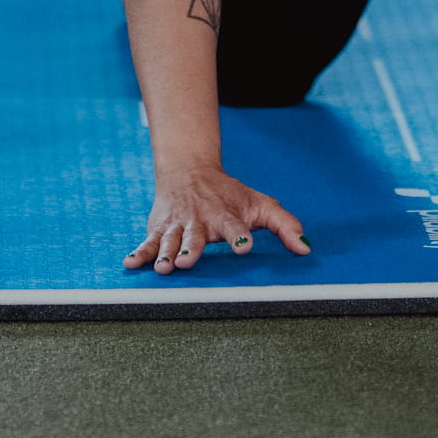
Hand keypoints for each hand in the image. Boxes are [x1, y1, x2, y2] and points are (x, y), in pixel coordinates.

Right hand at [125, 165, 309, 274]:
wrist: (189, 170)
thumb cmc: (230, 194)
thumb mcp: (260, 205)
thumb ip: (284, 225)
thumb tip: (306, 250)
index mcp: (226, 215)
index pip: (234, 226)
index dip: (239, 237)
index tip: (244, 246)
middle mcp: (200, 221)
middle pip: (196, 237)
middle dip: (192, 249)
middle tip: (188, 260)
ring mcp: (178, 225)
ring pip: (170, 241)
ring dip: (165, 254)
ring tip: (164, 267)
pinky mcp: (159, 229)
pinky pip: (148, 242)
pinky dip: (139, 253)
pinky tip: (130, 264)